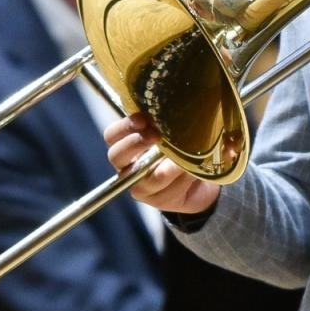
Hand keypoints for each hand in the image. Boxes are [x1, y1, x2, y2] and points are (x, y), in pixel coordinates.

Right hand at [104, 113, 220, 215]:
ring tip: (190, 154)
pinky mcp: (158, 201)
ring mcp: (141, 187)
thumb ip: (166, 124)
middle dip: (136, 143)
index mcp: (126, 146)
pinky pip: (171, 188)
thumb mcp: (171, 135)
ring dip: (173, 163)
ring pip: (152, 175)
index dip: (124, 127)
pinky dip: (185, 176)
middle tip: (157, 136)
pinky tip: (195, 170)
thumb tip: (174, 109)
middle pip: (117, 155)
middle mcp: (127, 168)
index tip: (143, 119)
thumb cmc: (180, 152)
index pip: (111, 135)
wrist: (198, 185)